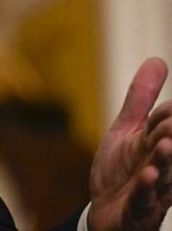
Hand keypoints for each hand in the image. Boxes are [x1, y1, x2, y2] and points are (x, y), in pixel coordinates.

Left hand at [88, 57, 171, 230]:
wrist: (108, 214)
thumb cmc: (123, 169)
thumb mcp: (128, 129)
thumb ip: (141, 99)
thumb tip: (158, 60)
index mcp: (159, 145)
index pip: (165, 123)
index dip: (168, 112)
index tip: (169, 108)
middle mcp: (161, 167)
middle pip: (169, 147)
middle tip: (171, 123)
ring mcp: (151, 191)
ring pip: (163, 175)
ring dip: (165, 160)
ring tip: (166, 144)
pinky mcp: (137, 210)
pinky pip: (143, 201)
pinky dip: (145, 189)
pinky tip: (147, 176)